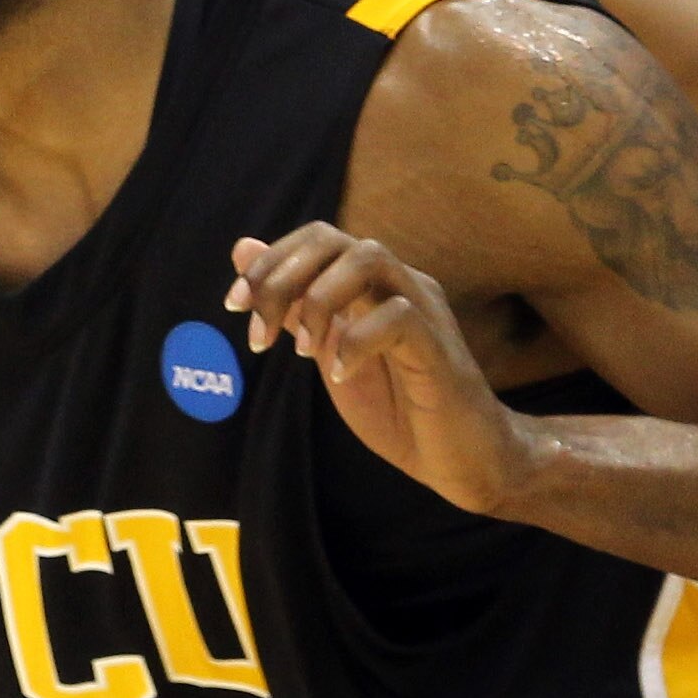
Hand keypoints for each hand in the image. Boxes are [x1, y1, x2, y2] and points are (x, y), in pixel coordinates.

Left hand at [225, 225, 538, 516]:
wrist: (462, 459)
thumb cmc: (399, 407)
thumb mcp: (326, 352)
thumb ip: (290, 302)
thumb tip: (243, 249)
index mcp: (370, 283)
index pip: (316, 238)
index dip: (268, 262)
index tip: (236, 305)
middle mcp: (399, 283)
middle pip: (333, 239)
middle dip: (281, 278)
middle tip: (260, 332)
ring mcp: (424, 310)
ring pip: (370, 257)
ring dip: (319, 299)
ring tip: (302, 350)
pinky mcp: (439, 348)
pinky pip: (398, 316)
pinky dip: (357, 341)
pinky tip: (342, 374)